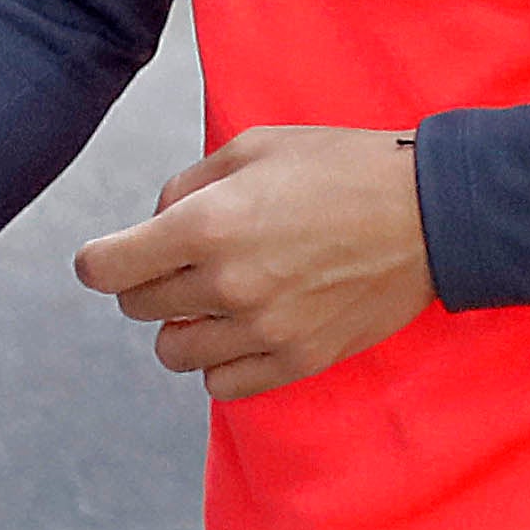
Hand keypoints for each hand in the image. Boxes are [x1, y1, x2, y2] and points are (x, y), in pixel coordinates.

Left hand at [73, 125, 434, 400]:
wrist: (429, 213)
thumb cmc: (344, 168)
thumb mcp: (257, 144)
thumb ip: (191, 183)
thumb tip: (156, 221)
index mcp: (209, 223)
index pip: (108, 268)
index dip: (100, 261)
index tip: (110, 258)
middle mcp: (226, 283)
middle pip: (139, 307)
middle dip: (148, 283)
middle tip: (181, 263)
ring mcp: (262, 329)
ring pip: (173, 352)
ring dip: (182, 326)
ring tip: (215, 300)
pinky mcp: (296, 360)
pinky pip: (221, 384)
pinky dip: (220, 361)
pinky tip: (243, 331)